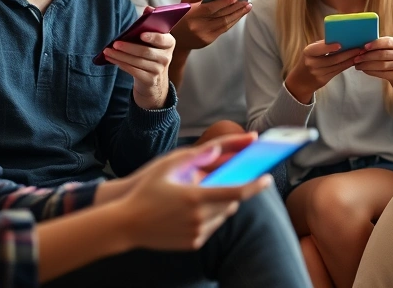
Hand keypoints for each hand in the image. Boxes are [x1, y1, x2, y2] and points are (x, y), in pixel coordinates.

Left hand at [101, 10, 173, 109]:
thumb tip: (149, 8)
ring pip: (137, 62)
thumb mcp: (153, 39)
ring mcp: (158, 70)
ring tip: (107, 51)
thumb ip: (150, 23)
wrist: (154, 80)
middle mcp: (166, 57)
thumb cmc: (151, 52)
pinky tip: (112, 59)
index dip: (153, 37)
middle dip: (129, 47)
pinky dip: (121, 64)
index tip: (141, 34)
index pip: (163, 39)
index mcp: (169, 43)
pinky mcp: (149, 80)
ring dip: (120, 56)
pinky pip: (133, 71)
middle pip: (146, 52)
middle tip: (115, 43)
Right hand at [115, 135, 270, 251]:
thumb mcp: (168, 166)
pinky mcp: (193, 244)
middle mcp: (199, 218)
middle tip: (228, 182)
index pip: (236, 192)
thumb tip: (220, 148)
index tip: (267, 179)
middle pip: (232, 204)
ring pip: (223, 216)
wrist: (125, 225)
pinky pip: (211, 229)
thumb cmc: (146, 190)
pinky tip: (192, 212)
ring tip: (204, 196)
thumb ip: (196, 155)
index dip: (255, 186)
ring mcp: (196, 233)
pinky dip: (210, 218)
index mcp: (196, 197)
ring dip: (222, 205)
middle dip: (234, 192)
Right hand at [172, 0, 251, 50]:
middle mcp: (197, 26)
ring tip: (247, 6)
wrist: (175, 39)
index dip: (223, 2)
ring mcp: (203, 35)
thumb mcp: (182, 4)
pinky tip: (239, 14)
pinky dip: (233, 21)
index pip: (209, 8)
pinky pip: (224, 29)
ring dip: (238, 15)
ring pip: (225, 24)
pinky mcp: (208, 41)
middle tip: (247, 1)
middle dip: (236, 8)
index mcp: (190, 15)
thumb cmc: (179, 17)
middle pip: (221, 16)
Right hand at [284, 40, 360, 102]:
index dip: (330, 47)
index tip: (341, 44)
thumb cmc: (308, 60)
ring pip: (338, 65)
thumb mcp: (311, 51)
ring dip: (350, 59)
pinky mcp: (324, 80)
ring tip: (360, 53)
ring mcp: (318, 73)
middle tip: (359, 48)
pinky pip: (338, 71)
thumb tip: (341, 38)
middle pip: (333, 59)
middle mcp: (312, 63)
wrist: (301, 80)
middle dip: (348, 53)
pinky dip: (347, 65)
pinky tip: (354, 60)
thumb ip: (323, 46)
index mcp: (308, 52)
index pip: (319, 49)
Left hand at [353, 36, 392, 91]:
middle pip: (383, 54)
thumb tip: (361, 46)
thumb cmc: (390, 60)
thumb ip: (378, 46)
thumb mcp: (387, 50)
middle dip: (367, 56)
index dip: (375, 44)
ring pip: (382, 65)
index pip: (387, 42)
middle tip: (356, 58)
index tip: (364, 47)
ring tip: (358, 65)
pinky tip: (364, 70)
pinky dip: (372, 72)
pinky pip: (383, 74)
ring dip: (367, 65)